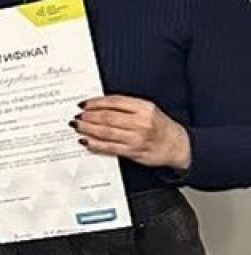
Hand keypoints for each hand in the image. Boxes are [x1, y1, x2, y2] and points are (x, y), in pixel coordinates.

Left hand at [75, 96, 191, 172]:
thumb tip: (97, 105)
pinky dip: (95, 144)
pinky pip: (110, 147)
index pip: (114, 102)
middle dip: (89, 116)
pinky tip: (87, 141)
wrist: (177, 145)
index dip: (96, 102)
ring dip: (88, 129)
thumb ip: (125, 106)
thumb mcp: (147, 109)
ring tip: (78, 126)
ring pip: (106, 132)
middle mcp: (141, 122)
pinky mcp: (134, 152)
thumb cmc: (159, 126)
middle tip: (77, 116)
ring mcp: (137, 138)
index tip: (84, 104)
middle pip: (108, 117)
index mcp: (144, 107)